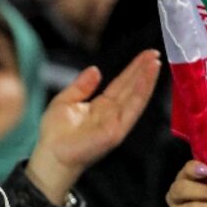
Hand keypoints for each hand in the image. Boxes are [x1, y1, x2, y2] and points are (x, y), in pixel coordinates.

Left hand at [25, 49, 160, 204]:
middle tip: (155, 52)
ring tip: (155, 62)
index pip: (122, 84)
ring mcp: (116, 123)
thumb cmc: (54, 134)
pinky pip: (131, 110)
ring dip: (147, 80)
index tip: (146, 55)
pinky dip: (140, 94)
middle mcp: (112, 114)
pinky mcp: (116, 132)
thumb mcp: (66, 100)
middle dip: (144, 71)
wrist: (50, 155)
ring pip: (136, 97)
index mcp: (101, 107)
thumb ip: (81, 86)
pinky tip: (146, 80)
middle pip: (132, 88)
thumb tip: (95, 70)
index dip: (133, 69)